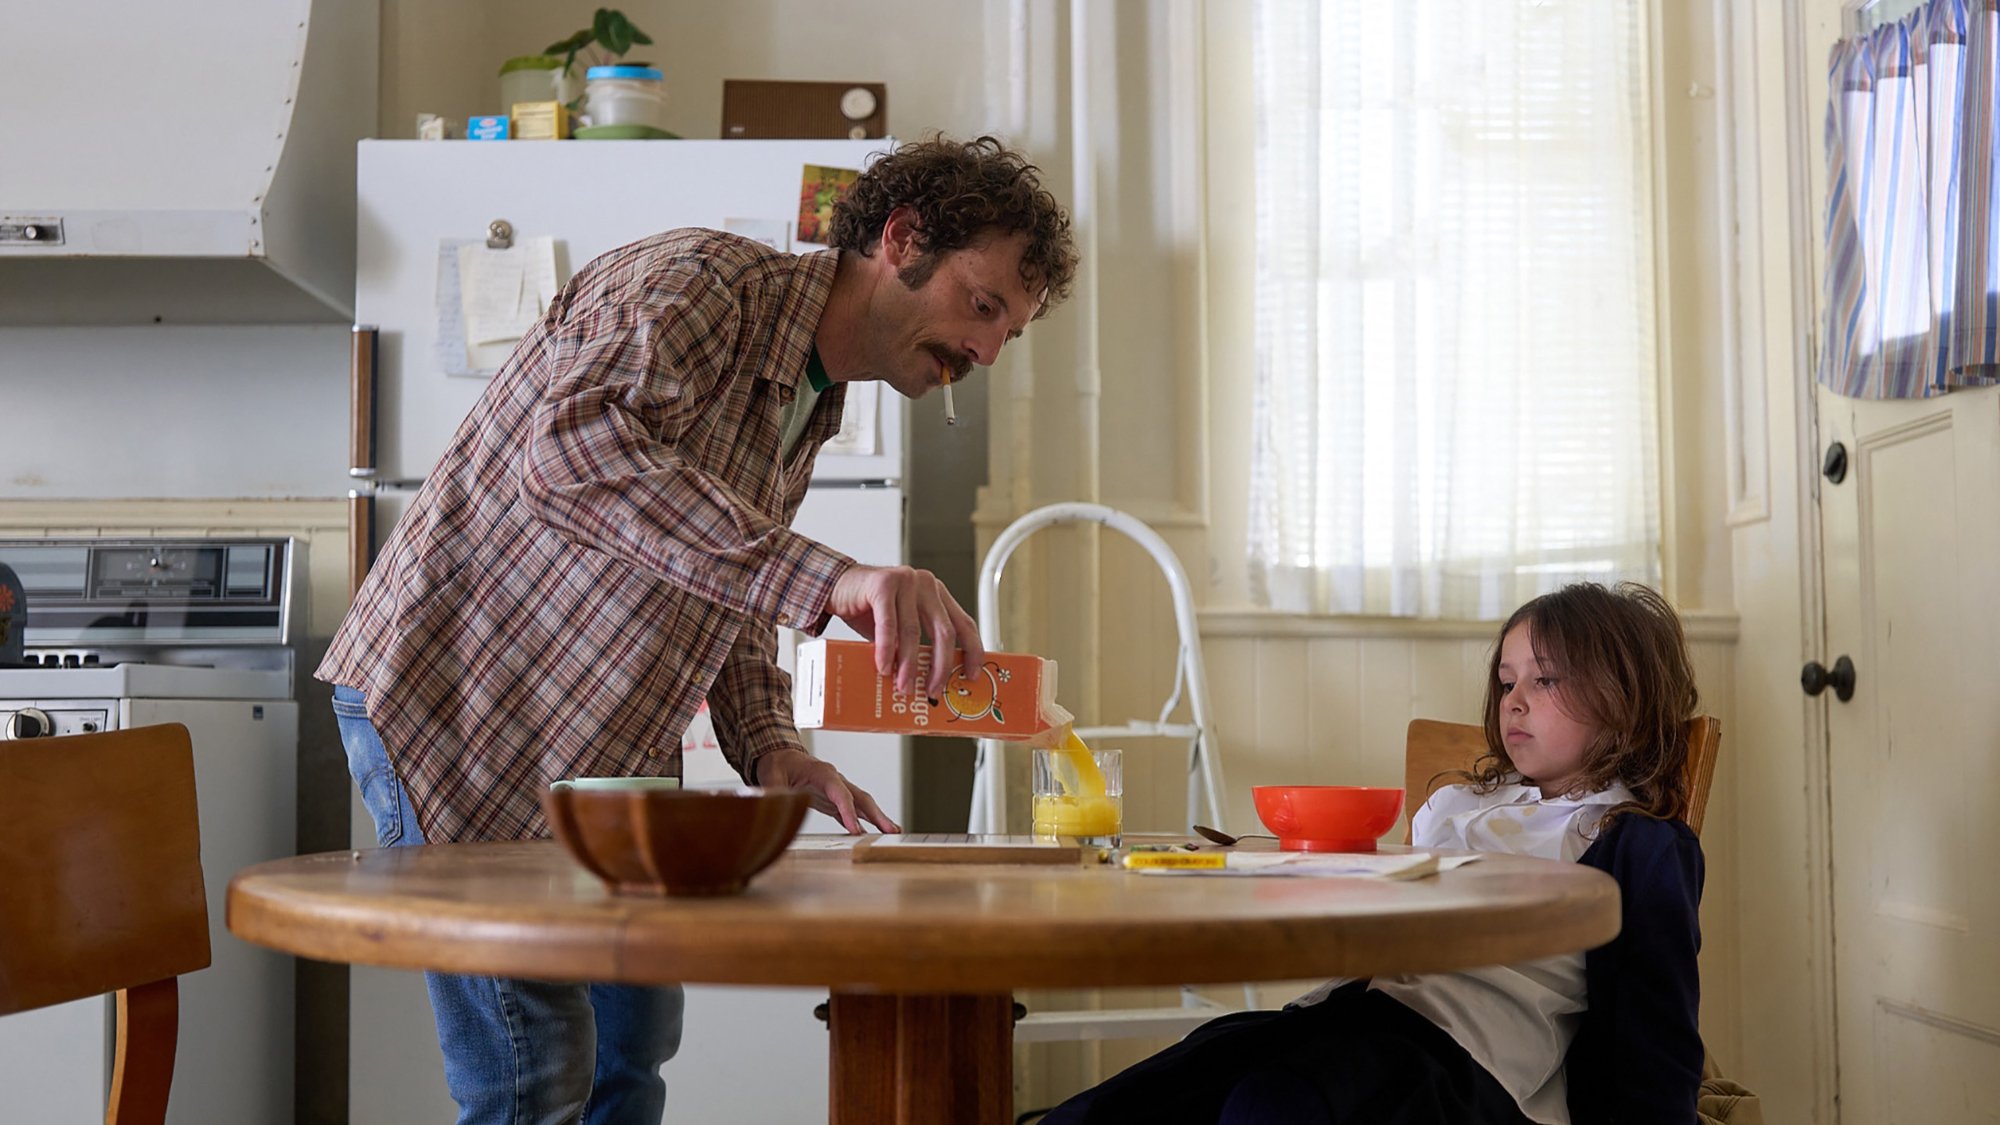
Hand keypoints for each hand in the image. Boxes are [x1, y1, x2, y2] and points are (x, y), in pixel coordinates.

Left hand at [753, 747, 899, 834]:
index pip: (840, 793)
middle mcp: (835, 780)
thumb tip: (775, 804)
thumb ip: (774, 790)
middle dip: (877, 814)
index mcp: (822, 773)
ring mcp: (837, 790)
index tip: (856, 831)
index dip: (849, 812)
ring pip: (861, 804)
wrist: (780, 757)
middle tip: (891, 831)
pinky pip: (852, 811)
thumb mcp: (771, 776)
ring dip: (877, 818)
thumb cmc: (778, 765)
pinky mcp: (833, 800)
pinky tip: (872, 834)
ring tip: (893, 832)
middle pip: (860, 798)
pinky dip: (864, 822)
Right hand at [824, 564, 983, 699]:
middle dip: (940, 666)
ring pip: (913, 631)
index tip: (971, 676)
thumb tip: (927, 684)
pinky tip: (884, 667)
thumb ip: (915, 646)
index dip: (972, 652)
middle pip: (943, 631)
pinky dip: (887, 649)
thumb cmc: (869, 610)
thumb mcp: (899, 628)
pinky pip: (888, 623)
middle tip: (933, 690)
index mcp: (937, 595)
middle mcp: (926, 585)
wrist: (836, 587)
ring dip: (908, 664)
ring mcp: (906, 580)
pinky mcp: (882, 583)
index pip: (964, 624)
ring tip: (904, 686)